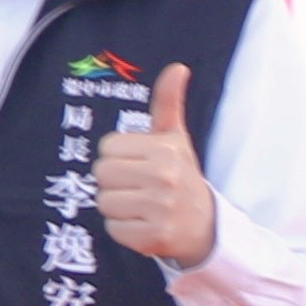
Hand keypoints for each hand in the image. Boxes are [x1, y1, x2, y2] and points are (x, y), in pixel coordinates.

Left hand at [92, 62, 216, 267]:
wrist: (205, 225)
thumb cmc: (181, 176)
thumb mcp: (175, 139)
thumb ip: (168, 103)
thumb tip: (177, 67)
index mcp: (165, 150)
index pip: (106, 147)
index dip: (118, 156)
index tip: (139, 164)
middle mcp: (164, 178)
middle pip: (101, 173)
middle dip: (115, 180)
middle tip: (139, 186)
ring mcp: (160, 210)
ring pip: (103, 201)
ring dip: (117, 206)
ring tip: (142, 205)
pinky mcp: (152, 237)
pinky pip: (112, 228)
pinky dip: (124, 229)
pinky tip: (144, 224)